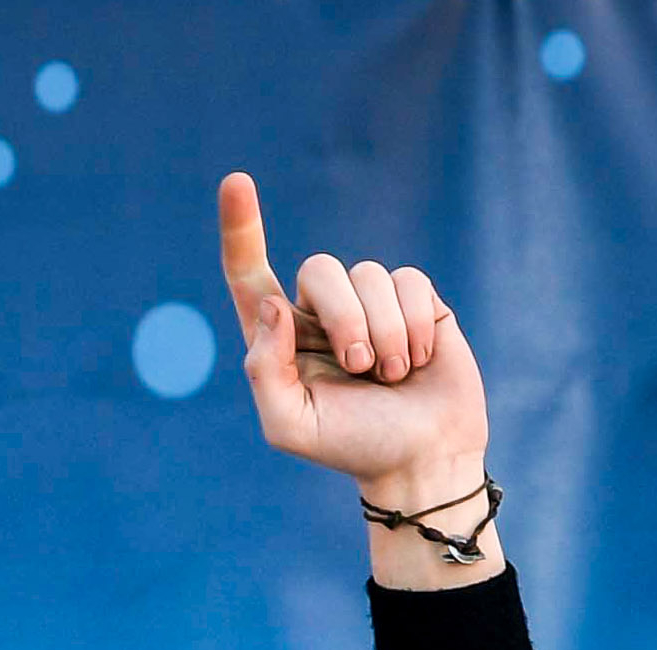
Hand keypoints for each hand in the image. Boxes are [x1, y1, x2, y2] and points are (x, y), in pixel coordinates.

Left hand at [216, 175, 495, 578]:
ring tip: (392, 376)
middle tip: (362, 370)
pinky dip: (416, 325)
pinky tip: (420, 359)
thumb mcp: (290, 424)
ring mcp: (369, 303)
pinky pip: (410, 281)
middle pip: (319, 269)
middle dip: (344, 319)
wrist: (420, 459)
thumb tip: (272, 304)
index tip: (236, 182)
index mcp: (280, 338)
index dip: (241, 229)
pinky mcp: (415, 300)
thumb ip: (265, 369)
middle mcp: (320, 312)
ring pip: (369, 274)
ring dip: (386, 333)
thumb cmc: (350, 446)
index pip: (249, 275)